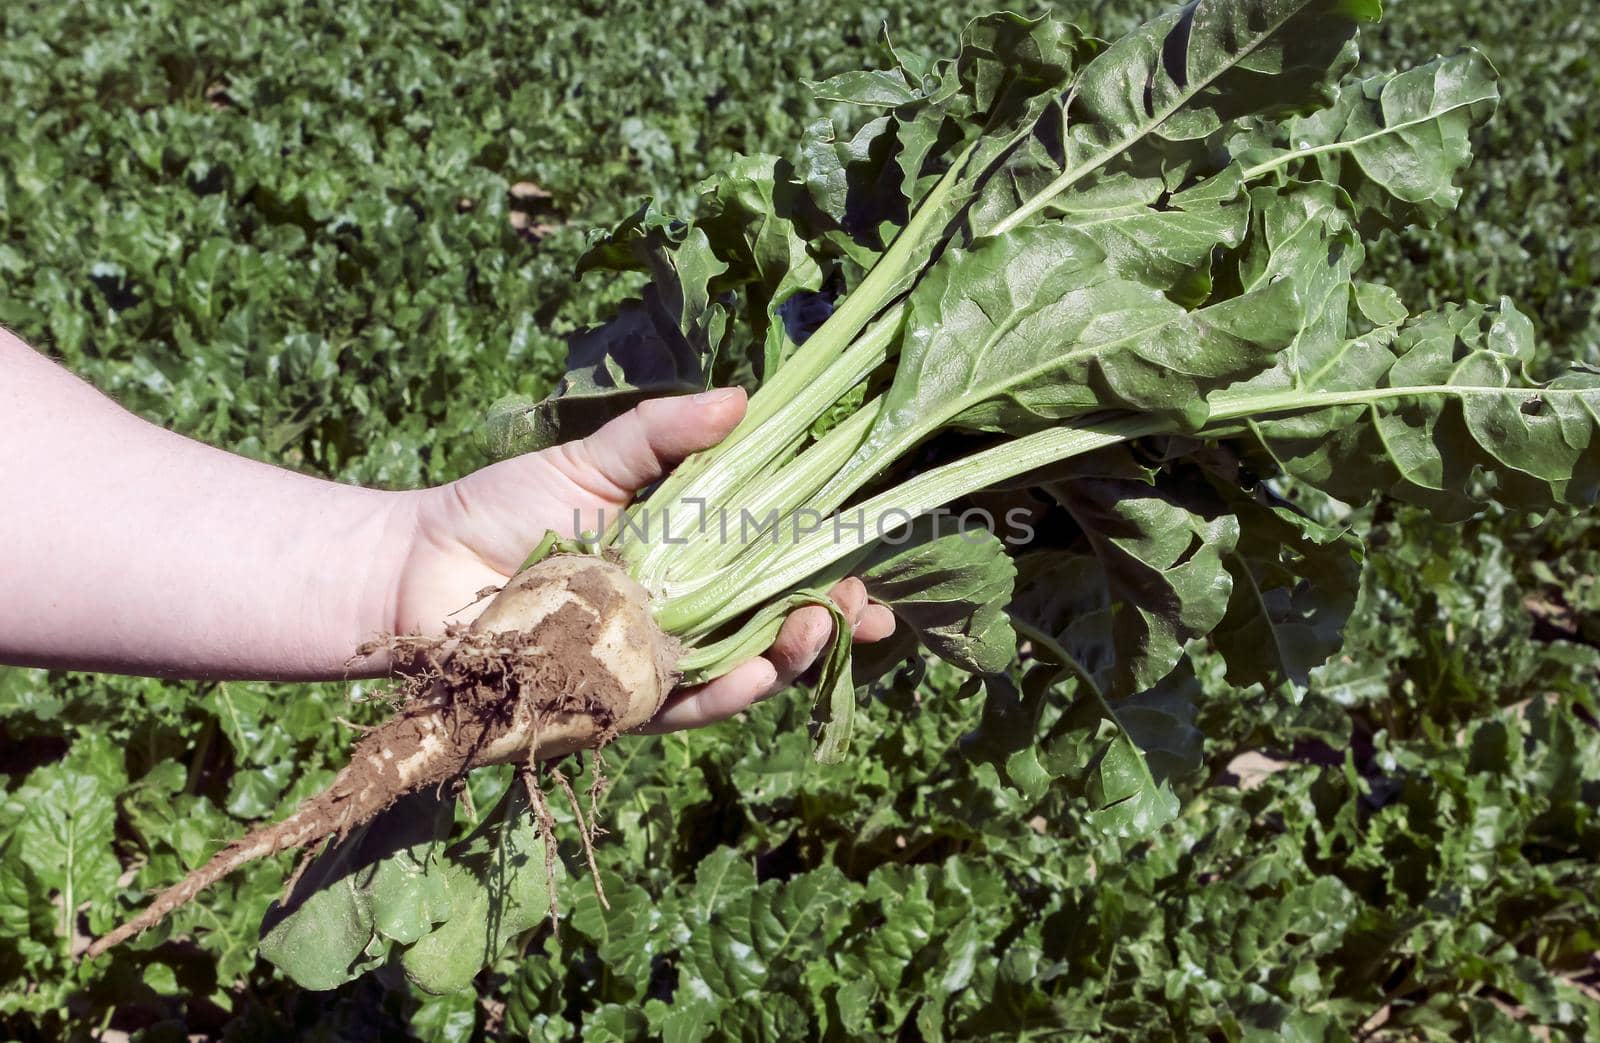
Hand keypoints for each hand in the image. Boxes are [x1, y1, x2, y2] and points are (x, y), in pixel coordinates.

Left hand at [389, 387, 894, 731]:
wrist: (415, 568)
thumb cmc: (501, 510)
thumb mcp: (593, 461)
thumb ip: (664, 436)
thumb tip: (745, 396)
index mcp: (682, 564)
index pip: (771, 571)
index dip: (825, 573)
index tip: (870, 567)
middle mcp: (676, 620)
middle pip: (768, 629)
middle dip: (824, 624)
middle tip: (864, 607)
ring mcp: (648, 665)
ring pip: (736, 673)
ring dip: (787, 659)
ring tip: (822, 631)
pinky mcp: (613, 706)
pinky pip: (680, 707)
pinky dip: (723, 694)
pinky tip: (761, 674)